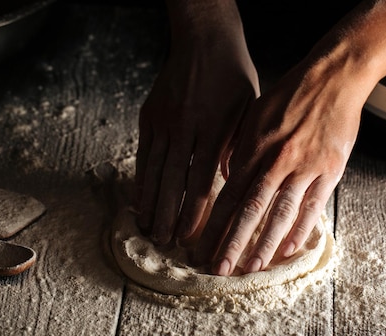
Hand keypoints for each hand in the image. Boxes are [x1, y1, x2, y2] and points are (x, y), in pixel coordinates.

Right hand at [135, 1, 258, 244]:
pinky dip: (140, 179)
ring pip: (155, 171)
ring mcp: (165, 121)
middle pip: (174, 182)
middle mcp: (187, 128)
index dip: (195, 212)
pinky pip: (143, 154)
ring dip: (151, 204)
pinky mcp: (149, 116)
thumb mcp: (248, 111)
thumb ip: (239, 149)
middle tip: (167, 244)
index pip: (202, 181)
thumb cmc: (233, 76)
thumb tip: (233, 185)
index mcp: (215, 129)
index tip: (191, 237)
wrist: (204, 40)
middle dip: (170, 216)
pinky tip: (137, 201)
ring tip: (148, 230)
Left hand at [196, 60, 368, 274]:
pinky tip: (289, 250)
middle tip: (218, 270)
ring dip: (265, 244)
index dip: (213, 224)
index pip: (228, 194)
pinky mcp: (330, 170)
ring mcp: (305, 166)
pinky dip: (301, 229)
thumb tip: (227, 177)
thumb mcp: (255, 114)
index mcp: (254, 146)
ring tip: (250, 268)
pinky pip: (313, 205)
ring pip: (281, 212)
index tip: (201, 246)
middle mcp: (277, 160)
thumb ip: (241, 147)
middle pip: (250, 209)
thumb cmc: (290, 94)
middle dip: (232, 242)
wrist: (333, 77)